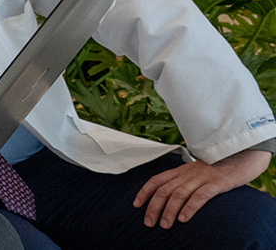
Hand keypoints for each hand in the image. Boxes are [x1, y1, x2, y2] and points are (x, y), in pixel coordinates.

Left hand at [133, 149, 271, 227]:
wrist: (243, 154)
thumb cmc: (221, 166)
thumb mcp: (198, 172)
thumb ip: (186, 182)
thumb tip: (174, 198)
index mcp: (182, 170)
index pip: (157, 180)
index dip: (144, 192)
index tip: (136, 204)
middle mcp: (188, 173)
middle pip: (164, 190)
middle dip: (153, 207)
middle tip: (149, 222)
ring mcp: (202, 177)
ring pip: (178, 194)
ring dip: (169, 211)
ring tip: (165, 225)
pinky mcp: (217, 183)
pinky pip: (200, 196)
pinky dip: (190, 207)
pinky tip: (184, 218)